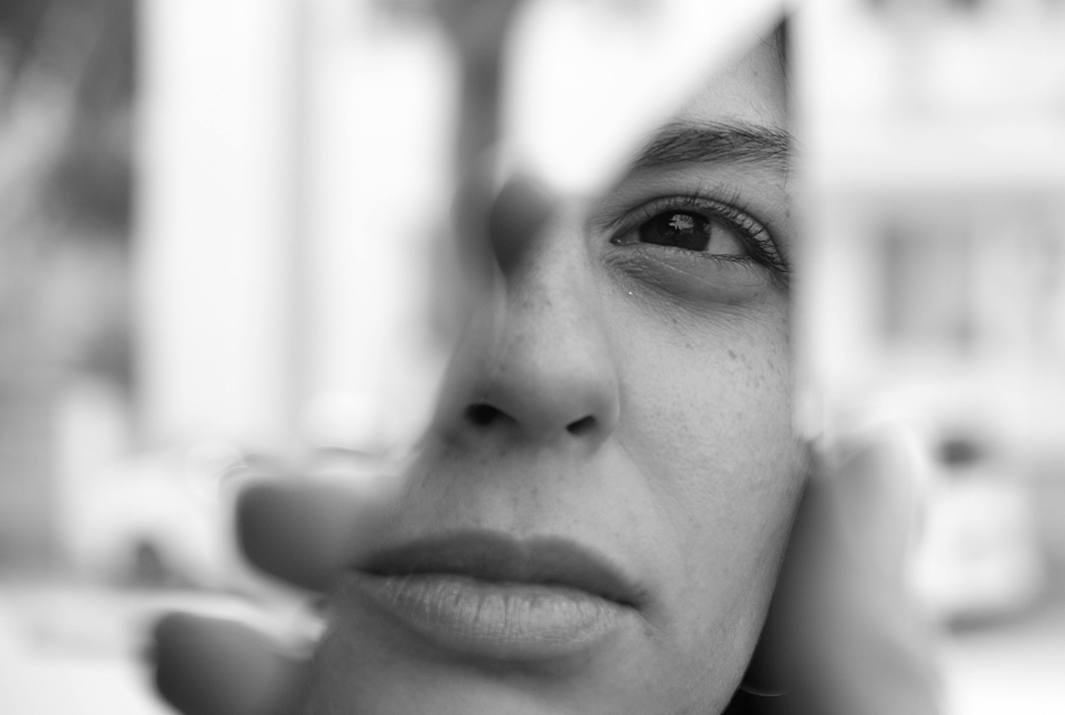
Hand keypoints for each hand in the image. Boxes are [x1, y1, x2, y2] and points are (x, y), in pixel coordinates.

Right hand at [147, 430, 939, 714]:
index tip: (431, 382)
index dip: (515, 463)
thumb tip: (877, 433)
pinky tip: (195, 683)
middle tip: (258, 504)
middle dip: (348, 557)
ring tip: (186, 627)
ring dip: (260, 664)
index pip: (599, 553)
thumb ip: (864, 642)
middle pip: (453, 621)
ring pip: (362, 711)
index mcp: (702, 701)